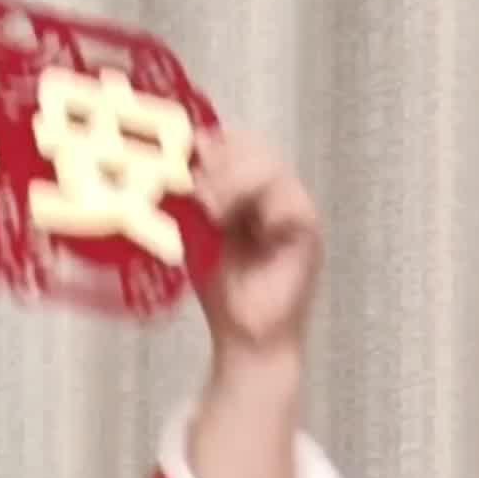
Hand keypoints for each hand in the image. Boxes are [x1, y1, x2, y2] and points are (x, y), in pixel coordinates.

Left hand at [192, 129, 318, 365]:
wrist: (244, 336)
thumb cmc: (219, 284)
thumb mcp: (193, 231)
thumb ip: (188, 196)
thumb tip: (170, 158)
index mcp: (245, 183)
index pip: (233, 141)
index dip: (209, 143)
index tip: (182, 158)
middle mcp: (273, 189)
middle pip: (253, 147)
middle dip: (221, 163)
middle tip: (197, 192)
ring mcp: (294, 206)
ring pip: (272, 168)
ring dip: (237, 183)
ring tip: (212, 211)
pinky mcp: (308, 230)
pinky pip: (291, 202)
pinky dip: (265, 208)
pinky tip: (240, 224)